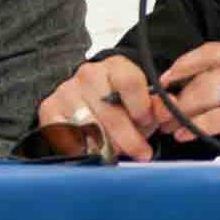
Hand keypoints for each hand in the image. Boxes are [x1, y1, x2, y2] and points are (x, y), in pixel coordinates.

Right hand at [37, 56, 157, 161]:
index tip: (146, 124)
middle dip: (129, 138)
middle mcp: (87, 74)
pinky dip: (83, 149)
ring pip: (89, 127)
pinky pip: (67, 136)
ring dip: (107, 146)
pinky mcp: (49, 110)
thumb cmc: (120, 106)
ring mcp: (66, 91)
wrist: (86, 103)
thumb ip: (157, 108)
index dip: (141, 107)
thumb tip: (170, 110)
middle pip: (109, 110)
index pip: (129, 81)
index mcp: (114, 66)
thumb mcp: (143, 104)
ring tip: (117, 153)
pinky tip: (94, 151)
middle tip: (140, 153)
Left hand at [156, 43, 219, 156]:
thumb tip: (198, 86)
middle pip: (202, 77)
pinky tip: (187, 135)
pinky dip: (194, 128)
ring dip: (182, 113)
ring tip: (172, 125)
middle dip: (178, 96)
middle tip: (165, 110)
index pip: (211, 50)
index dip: (183, 63)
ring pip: (204, 96)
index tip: (167, 77)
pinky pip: (213, 120)